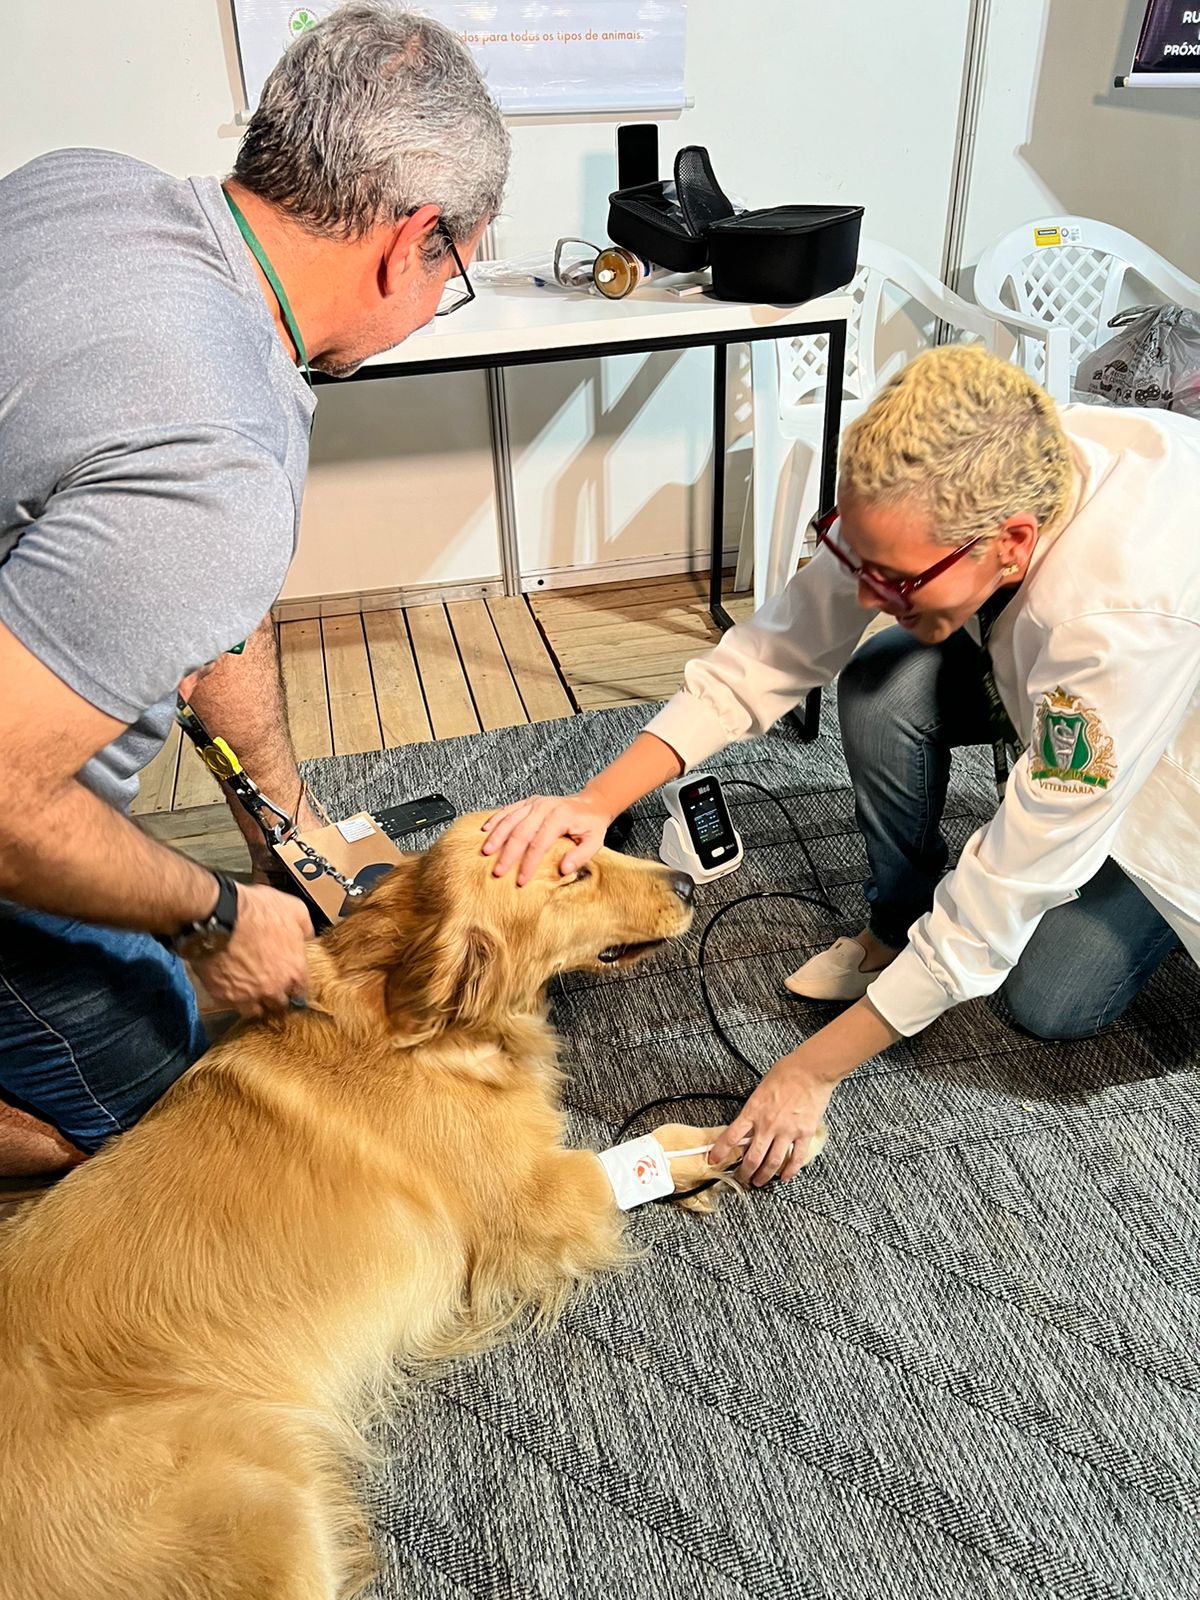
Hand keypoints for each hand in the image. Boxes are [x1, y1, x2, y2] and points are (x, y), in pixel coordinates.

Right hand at [190, 883, 312, 1017]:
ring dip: (255, 1002)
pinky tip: (232, 988)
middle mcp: (274, 989)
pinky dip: (233, 999)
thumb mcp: (294, 909)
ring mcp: (249, 996)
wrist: (218, 917)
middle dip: (276, 995)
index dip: (295, 985)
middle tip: (268, 984)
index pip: (302, 991)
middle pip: (280, 1004)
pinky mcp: (224, 997)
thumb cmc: (257, 911)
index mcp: (295, 971)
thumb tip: (308, 937)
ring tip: (250, 990)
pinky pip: (232, 1006)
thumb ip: (305, 929)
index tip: (290, 981)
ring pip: (256, 1011)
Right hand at [481, 791, 613, 885]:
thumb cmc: (591, 825)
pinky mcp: (528, 801)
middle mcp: (544, 807)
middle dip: (508, 854)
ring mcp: (535, 803)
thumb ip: (580, 856)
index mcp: (559, 817)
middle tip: (497, 871)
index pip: (539, 844)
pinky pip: (508, 809)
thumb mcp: (594, 842)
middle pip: (520, 832)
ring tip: (486, 852)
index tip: (521, 881)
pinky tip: (485, 830)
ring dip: (496, 836)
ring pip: (510, 819)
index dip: (529, 863)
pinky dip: (496, 819)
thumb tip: (564, 870)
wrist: (591, 803)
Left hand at [709, 1057, 836, 1186]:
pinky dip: (790, 1171)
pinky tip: (785, 1177)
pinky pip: (796, 1158)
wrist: (810, 1070)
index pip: (731, 1136)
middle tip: (741, 1178)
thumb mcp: (760, 1090)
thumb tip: (748, 1124)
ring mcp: (787, 1131)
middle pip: (752, 1158)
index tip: (713, 1160)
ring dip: (764, 1176)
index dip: (720, 1152)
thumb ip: (754, 1109)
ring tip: (759, 1182)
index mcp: (753, 1111)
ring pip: (772, 1163)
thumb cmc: (786, 1073)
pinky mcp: (804, 1134)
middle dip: (744, 1173)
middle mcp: (768, 1125)